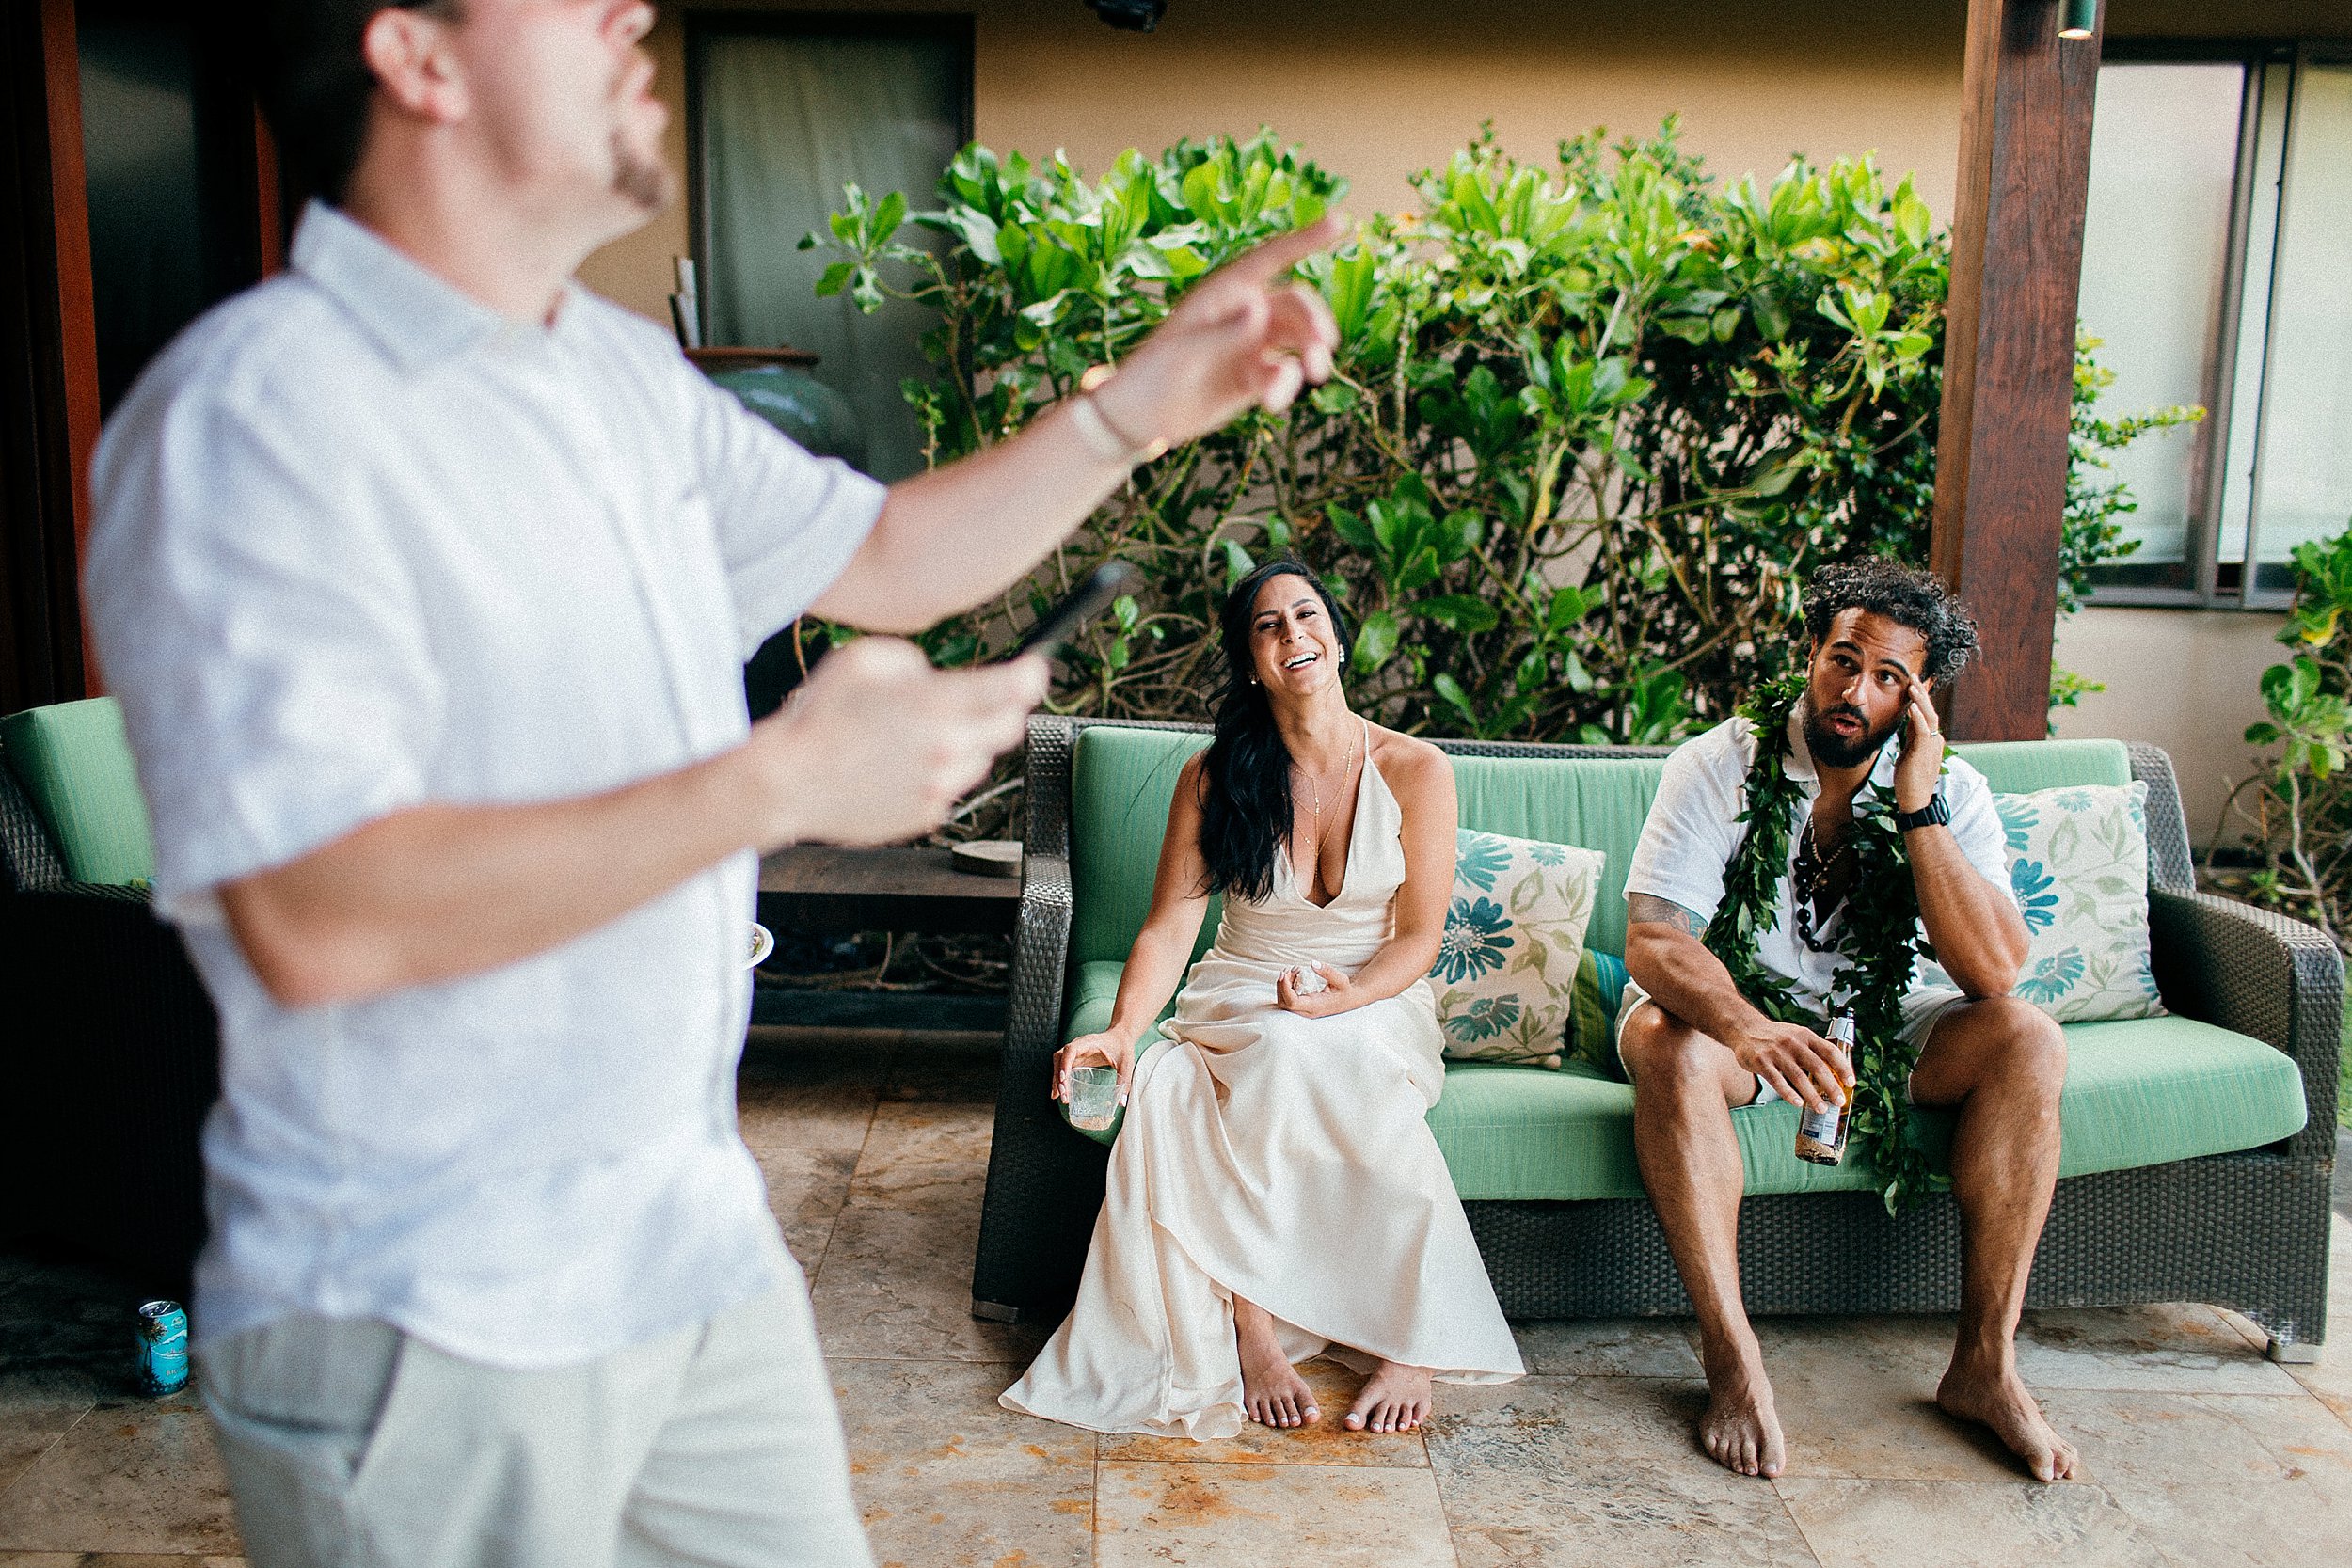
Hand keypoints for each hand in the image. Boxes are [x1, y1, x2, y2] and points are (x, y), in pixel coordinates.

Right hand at [738, 639, 1047, 847]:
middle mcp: (947, 749)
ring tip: (918, 735)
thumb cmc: (818, 718)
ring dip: (966, 743)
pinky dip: (938, 773)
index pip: (1010, 690)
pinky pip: (950, 787)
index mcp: (935, 706)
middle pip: (1008, 728)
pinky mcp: (927, 814)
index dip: (1030, 677)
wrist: (788, 783)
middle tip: (987, 700)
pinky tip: (899, 765)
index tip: (1035, 671)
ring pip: (980, 759)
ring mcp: (940, 787)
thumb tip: (932, 676)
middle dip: (1004, 710)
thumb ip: (911, 661)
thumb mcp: (861, 660)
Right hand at [1052, 1031, 1135, 1105]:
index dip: (1064, 1063)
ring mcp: (1075, 1053)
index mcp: (1088, 1042)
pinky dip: (1059, 1080)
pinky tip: (1058, 1093)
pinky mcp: (1076, 1059)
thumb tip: (1121, 1103)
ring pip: (1058, 1064)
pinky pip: (1063, 1068)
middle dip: (1058, 1076)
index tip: (1063, 1078)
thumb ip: (1124, 1081)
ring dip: (1056, 1079)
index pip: (1070, 1050)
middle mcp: (1078, 1046)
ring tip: (1058, 1096)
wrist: (1121, 1037)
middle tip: (1063, 1094)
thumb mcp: (1126, 1063)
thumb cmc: (1122, 1047)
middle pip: (1060, 1058)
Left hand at [1089, 215, 1344, 450]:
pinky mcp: (1254, 378)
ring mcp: (1251, 346)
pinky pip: (1283, 374)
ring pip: (1297, 340)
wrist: (1139, 419)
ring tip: (1314, 374)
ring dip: (1310, 354)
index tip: (1339, 222)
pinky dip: (1285, 385)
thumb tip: (1260, 307)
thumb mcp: (1184, 352)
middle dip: (1314, 321)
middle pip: (1296, 305)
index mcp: (1224, 293)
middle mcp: (1243, 314)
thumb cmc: (1151, 374)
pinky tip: (1272, 403)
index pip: (1270, 259)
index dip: (1305, 240)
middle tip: (1324, 345)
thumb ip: (1224, 332)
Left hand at [1275, 961, 1355, 1017]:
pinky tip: (1295, 974)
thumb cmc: (1345, 990)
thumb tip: (1313, 963)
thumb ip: (1328, 972)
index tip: (1284, 973)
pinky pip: (1288, 998)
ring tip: (1294, 969)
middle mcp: (1307, 1011)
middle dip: (1282, 985)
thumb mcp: (1341, 980)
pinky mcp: (1302, 1006)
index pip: (1292, 1003)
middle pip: (1284, 1003)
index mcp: (1316, 1006)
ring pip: (1284, 1001)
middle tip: (1289, 968)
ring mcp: (1303, 1010)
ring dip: (1284, 984)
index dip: (1285, 988)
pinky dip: (1287, 986)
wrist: (1349, 999)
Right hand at [1731, 1019, 1853, 1115]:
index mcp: (1805, 1036)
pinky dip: (1788, 1094)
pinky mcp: (1761, 1062)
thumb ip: (1813, 1050)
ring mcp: (1776, 1052)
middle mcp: (1793, 1042)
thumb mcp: (1797, 1035)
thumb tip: (1836, 1074)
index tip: (1851, 1083)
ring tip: (1821, 1108)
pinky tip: (1797, 1103)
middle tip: (1839, 1102)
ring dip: (1812, 1095)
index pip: (1830, 1051)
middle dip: (1831, 1087)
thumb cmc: (1775, 1037)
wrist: (1744, 1028)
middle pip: (1817, 1067)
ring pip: (1799, 1077)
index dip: (1843, 1067)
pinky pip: (1777, 1081)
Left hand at [1894, 674, 1943, 813]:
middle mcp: (1935, 740)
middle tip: (1914, 676)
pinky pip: (1923, 730)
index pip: (1926, 714)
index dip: (1920, 699)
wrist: (1915, 800)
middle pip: (1930, 711)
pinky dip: (1917, 716)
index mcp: (1930, 740)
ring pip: (1929, 717)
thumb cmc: (1909, 780)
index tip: (1914, 684)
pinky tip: (1911, 705)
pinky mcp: (1923, 752)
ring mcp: (1931, 745)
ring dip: (1920, 700)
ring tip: (1913, 685)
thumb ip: (1909, 738)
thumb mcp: (1908, 753)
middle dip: (1922, 693)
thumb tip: (1905, 724)